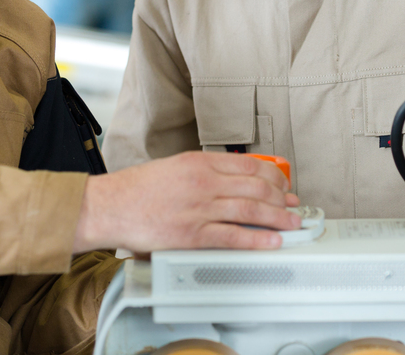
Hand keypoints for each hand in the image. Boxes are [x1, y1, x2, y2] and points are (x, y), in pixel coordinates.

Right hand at [74, 151, 300, 252]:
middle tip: (294, 206)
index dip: (273, 176)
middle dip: (281, 198)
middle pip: (256, 187)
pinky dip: (258, 240)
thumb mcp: (174, 167)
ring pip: (251, 210)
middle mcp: (204, 182)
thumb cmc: (137, 189)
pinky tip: (272, 242)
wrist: (110, 206)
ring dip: (278, 218)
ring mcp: (200, 208)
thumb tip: (230, 180)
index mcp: (199, 162)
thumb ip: (202, 171)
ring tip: (292, 224)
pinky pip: (233, 237)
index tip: (284, 185)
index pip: (248, 166)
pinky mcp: (192, 234)